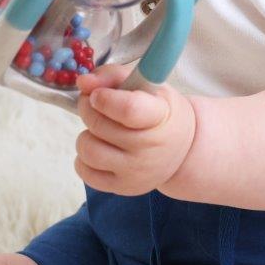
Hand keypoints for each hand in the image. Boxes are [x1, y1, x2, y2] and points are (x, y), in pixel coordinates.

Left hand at [74, 63, 195, 196]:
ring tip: (98, 130)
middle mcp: (150, 148)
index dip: (105, 98)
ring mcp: (137, 171)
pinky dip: (84, 158)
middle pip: (99, 126)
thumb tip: (82, 83)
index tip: (98, 94)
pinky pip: (85, 173)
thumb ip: (113, 76)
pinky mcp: (123, 187)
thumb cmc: (160, 110)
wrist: (182, 150)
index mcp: (160, 115)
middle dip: (87, 108)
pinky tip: (99, 148)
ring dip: (86, 134)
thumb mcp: (146, 84)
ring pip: (88, 150)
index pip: (128, 109)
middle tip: (93, 103)